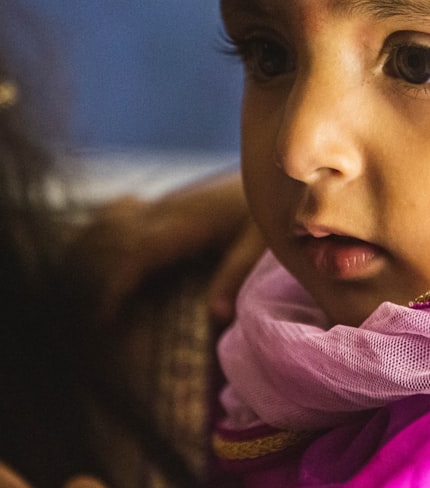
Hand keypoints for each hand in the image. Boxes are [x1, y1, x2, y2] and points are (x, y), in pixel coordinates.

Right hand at [64, 171, 264, 325]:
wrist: (278, 167)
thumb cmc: (272, 208)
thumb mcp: (259, 243)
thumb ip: (236, 274)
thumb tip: (216, 317)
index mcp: (189, 221)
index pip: (140, 254)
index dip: (118, 286)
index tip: (103, 319)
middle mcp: (170, 209)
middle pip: (119, 242)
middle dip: (101, 278)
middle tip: (95, 320)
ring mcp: (168, 202)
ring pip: (118, 226)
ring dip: (102, 255)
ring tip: (93, 294)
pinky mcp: (173, 201)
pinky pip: (130, 215)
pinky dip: (112, 234)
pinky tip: (104, 251)